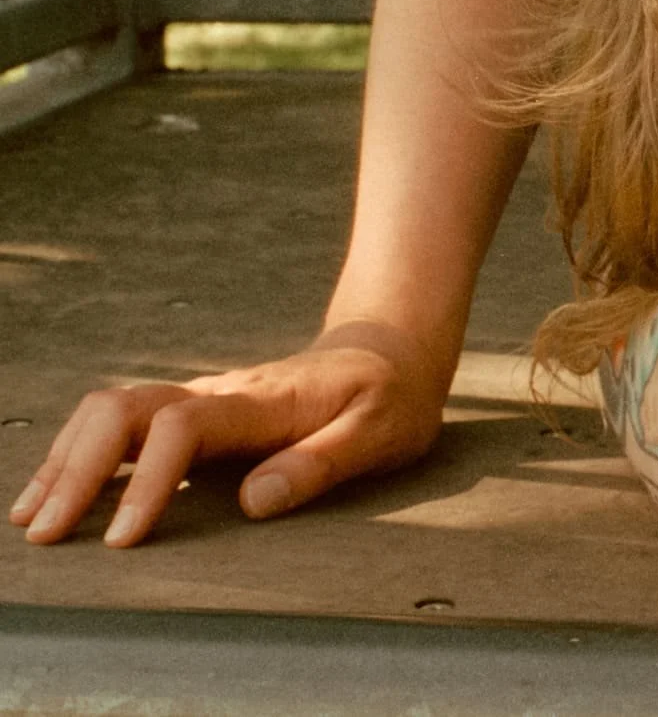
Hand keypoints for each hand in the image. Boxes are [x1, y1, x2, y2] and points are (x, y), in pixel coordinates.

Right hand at [9, 320, 444, 547]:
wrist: (388, 351)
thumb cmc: (388, 398)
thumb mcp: (381, 432)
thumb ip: (323, 463)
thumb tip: (254, 503)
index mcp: (264, 402)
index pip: (184, 428)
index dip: (148, 482)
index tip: (124, 540)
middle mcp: (220, 392)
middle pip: (125, 411)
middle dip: (79, 470)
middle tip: (46, 533)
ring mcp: (201, 397)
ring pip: (112, 411)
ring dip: (68, 460)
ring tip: (34, 518)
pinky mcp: (193, 409)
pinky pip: (122, 422)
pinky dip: (81, 453)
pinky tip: (57, 491)